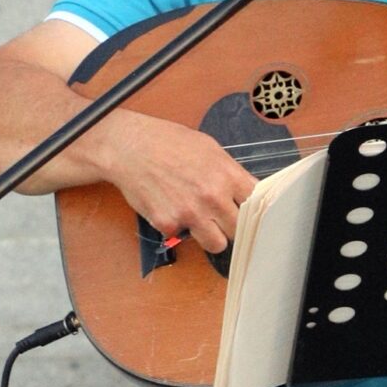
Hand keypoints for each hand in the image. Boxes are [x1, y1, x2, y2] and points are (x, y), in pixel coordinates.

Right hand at [91, 113, 255, 256]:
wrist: (130, 147)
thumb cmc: (167, 142)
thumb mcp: (208, 148)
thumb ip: (229, 172)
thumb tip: (245, 190)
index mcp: (227, 175)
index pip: (257, 204)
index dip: (255, 210)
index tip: (250, 212)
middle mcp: (212, 197)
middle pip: (239, 229)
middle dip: (232, 225)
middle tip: (222, 218)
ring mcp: (190, 213)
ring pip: (217, 244)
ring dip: (211, 236)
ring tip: (200, 221)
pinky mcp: (168, 224)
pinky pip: (182, 237)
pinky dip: (178, 228)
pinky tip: (170, 209)